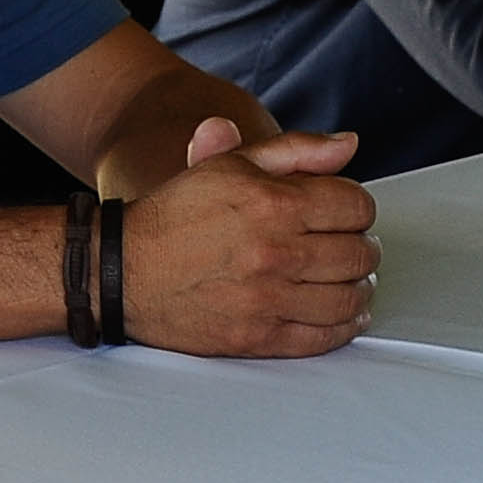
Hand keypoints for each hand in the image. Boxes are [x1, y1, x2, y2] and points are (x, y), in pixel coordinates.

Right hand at [116, 122, 375, 357]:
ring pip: (348, 298)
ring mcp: (267, 299)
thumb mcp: (231, 166)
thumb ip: (296, 151)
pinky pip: (324, 337)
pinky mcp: (258, 338)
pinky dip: (345, 326)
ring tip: (349, 280)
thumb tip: (350, 145)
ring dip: (359, 288)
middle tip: (350, 247)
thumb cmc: (175, 215)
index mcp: (272, 202)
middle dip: (361, 247)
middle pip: (358, 254)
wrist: (121, 269)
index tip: (345, 215)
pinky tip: (344, 314)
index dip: (358, 208)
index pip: (356, 207)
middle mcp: (274, 251)